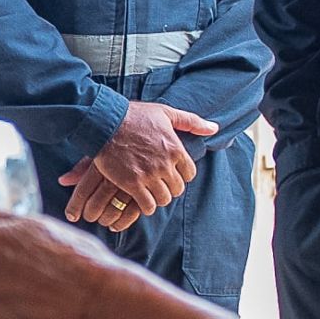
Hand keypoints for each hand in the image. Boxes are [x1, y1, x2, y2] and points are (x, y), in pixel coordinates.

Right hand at [61, 102, 220, 228]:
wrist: (105, 122)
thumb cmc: (135, 115)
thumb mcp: (166, 113)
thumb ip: (192, 122)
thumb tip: (214, 128)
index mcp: (175, 149)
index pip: (190, 174)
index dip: (180, 174)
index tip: (170, 172)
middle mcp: (165, 164)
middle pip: (177, 189)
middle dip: (170, 188)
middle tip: (159, 184)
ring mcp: (149, 175)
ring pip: (163, 199)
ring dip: (158, 198)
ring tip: (149, 192)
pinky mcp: (132, 184)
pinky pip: (147, 205)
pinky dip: (146, 206)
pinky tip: (140, 200)